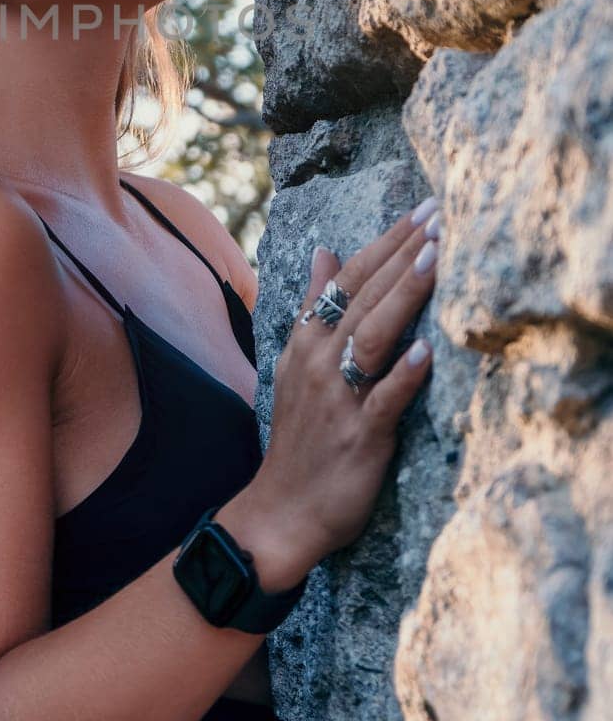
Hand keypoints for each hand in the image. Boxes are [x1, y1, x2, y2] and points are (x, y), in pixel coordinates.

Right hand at [255, 204, 438, 573]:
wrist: (283, 509)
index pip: (349, 278)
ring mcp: (339, 397)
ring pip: (374, 336)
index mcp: (308, 339)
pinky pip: (383, 400)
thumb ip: (315, 305)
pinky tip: (427, 350)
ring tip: (435, 260)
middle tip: (438, 217)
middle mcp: (320, 360)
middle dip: (402, 254)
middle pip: (365, 296)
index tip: (420, 211)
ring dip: (404, 296)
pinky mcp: (360, 435)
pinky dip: (404, 374)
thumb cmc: (301, 435)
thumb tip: (326, 251)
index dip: (385, 243)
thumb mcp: (297, 362)